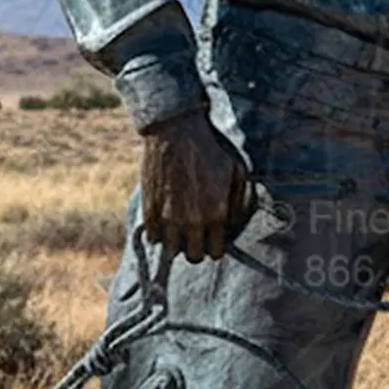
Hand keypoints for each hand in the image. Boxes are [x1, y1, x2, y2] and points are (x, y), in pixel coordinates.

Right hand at [140, 109, 251, 264]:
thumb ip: (240, 200)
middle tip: (196, 236)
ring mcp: (168, 217)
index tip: (213, 237)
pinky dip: (158, 233)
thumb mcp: (237, 171)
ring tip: (179, 230)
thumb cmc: (210, 149)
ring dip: (176, 243)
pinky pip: (153, 237)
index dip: (215, 246)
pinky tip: (163, 221)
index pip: (216, 252)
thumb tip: (236, 222)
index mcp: (216, 214)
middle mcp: (192, 221)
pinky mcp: (149, 209)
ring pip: (171, 251)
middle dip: (197, 249)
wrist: (177, 131)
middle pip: (194, 257)